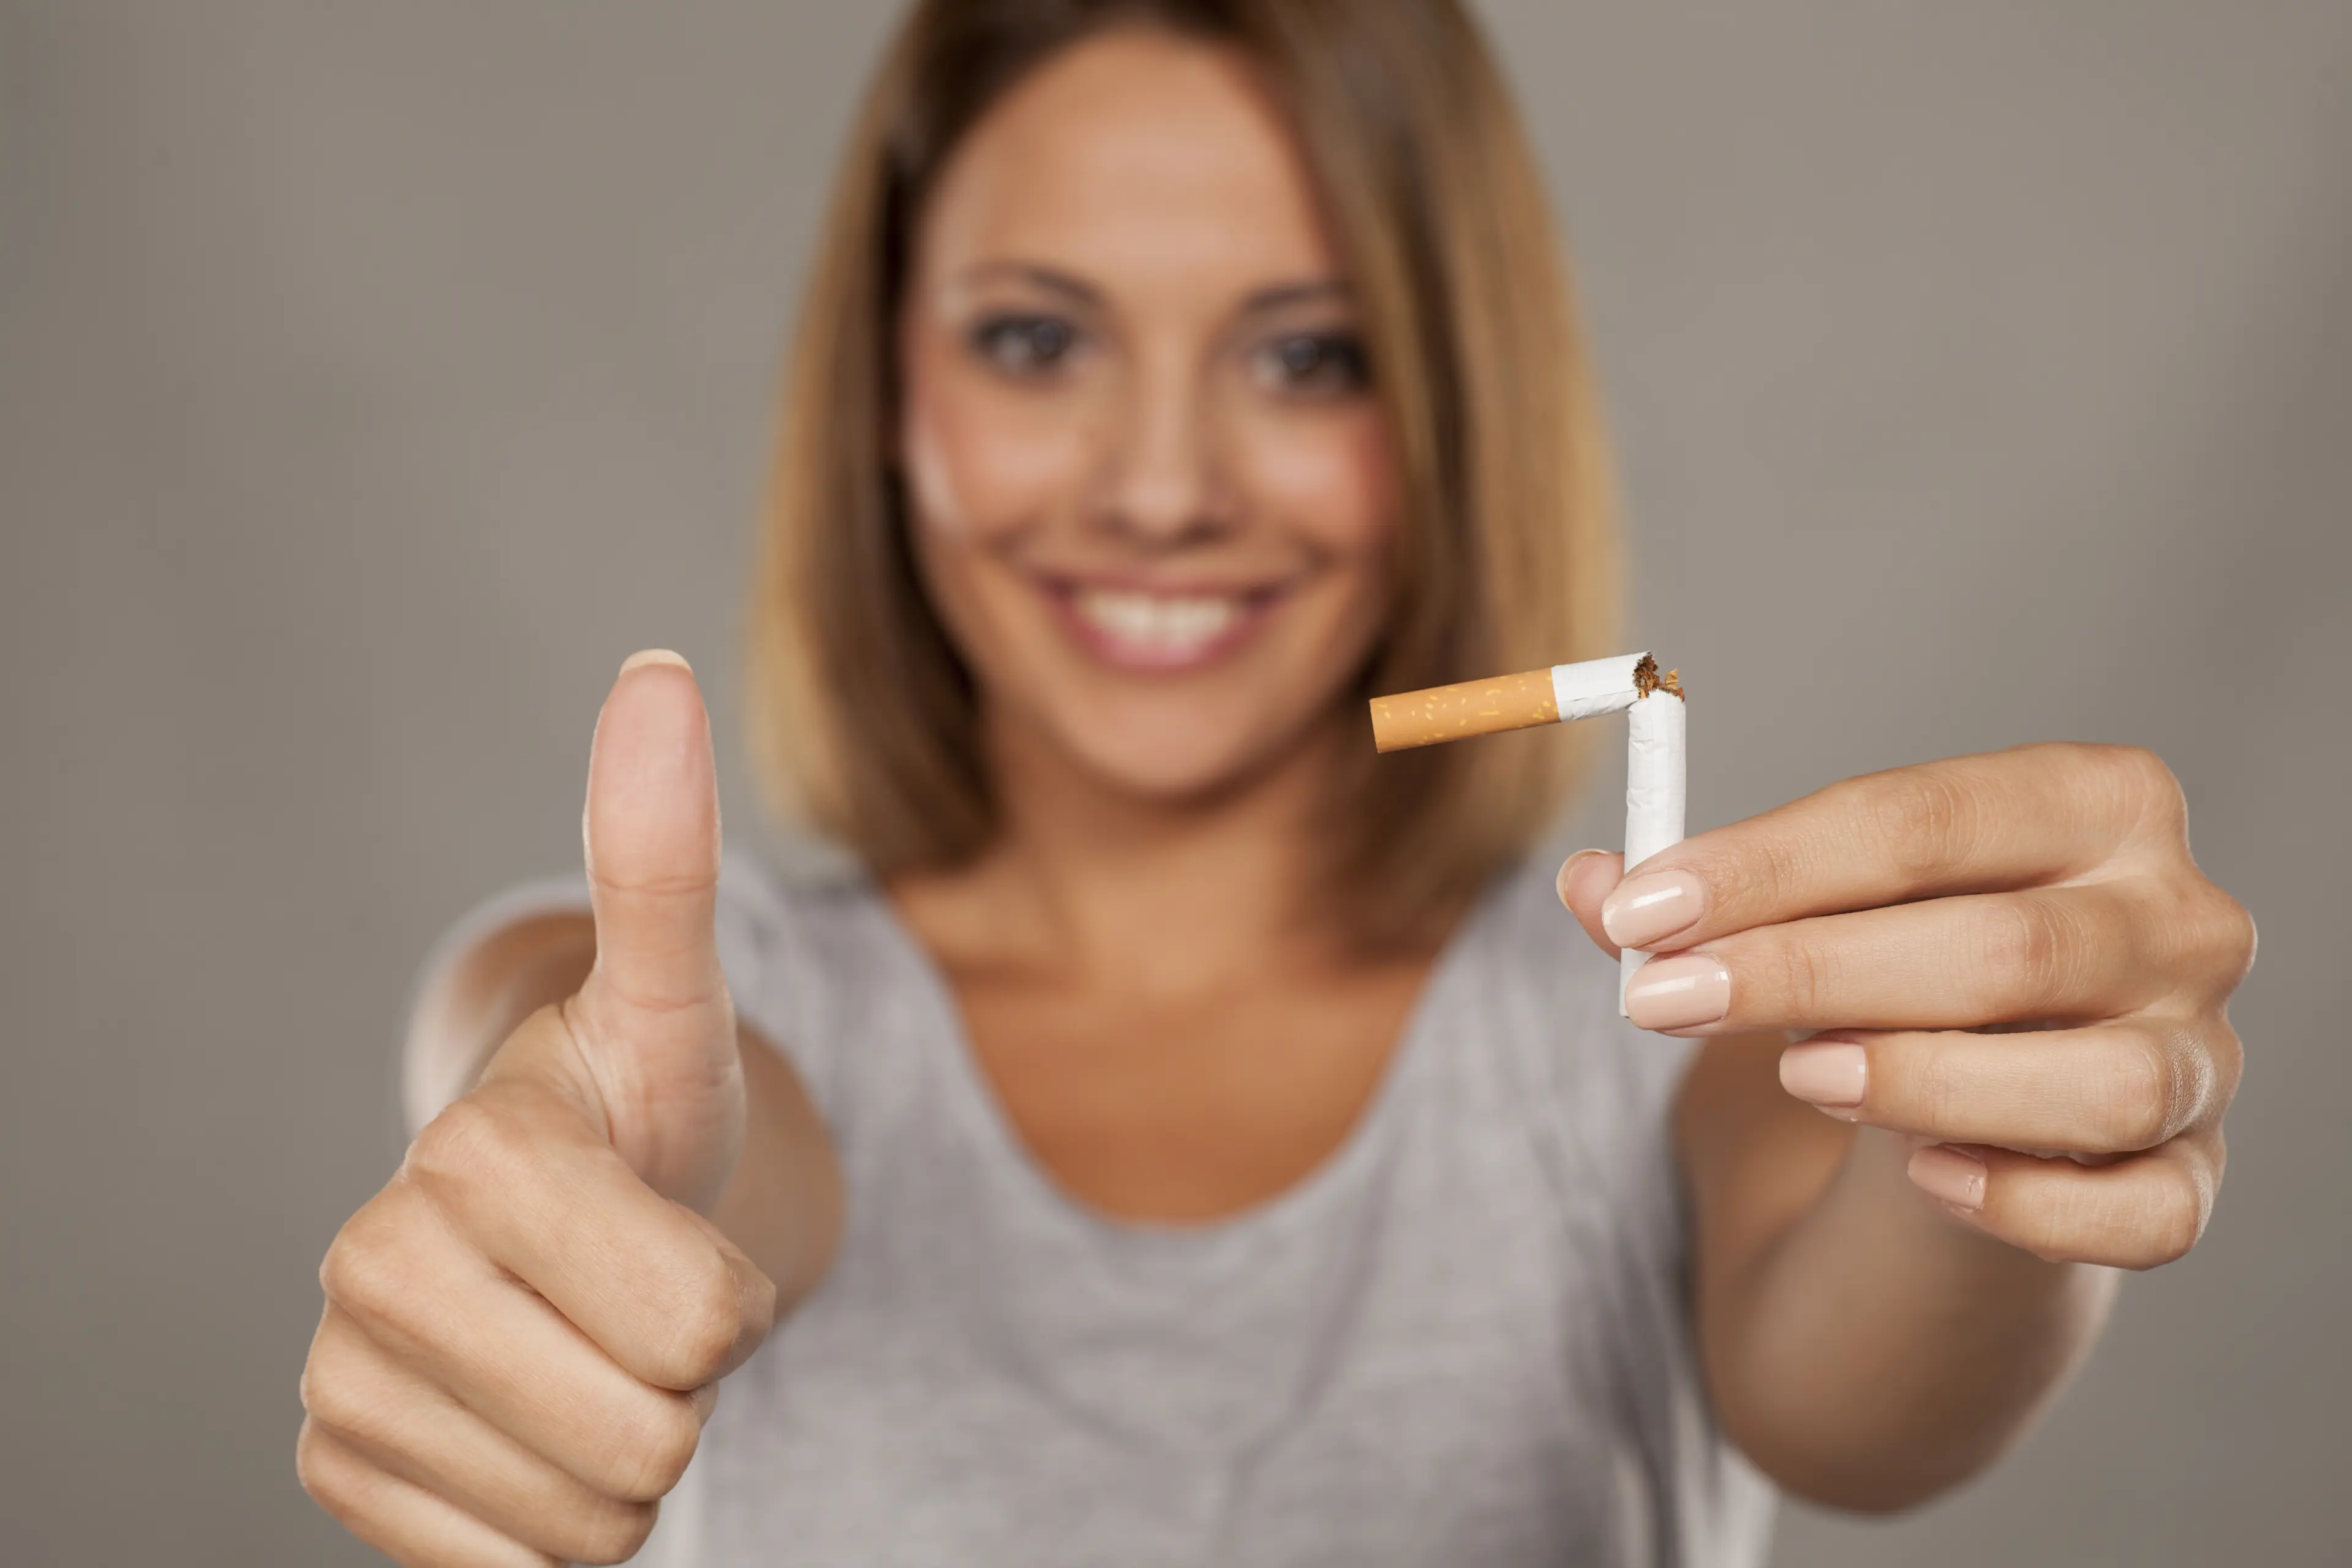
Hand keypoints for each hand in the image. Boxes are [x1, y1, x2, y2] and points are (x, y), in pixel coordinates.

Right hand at [298, 652, 775, 1565]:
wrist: (550, 1214)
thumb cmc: (632, 1112)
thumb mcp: (676, 1002)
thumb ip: (666, 864)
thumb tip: (653, 673)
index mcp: (473, 1161)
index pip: (701, 1331)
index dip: (729, 1301)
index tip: (678, 1243)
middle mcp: (373, 1274)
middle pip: (652, 1440)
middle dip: (683, 1387)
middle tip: (639, 1307)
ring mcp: (341, 1386)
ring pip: (597, 1524)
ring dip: (629, 1459)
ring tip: (592, 1351)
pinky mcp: (341, 1474)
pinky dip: (558, 1519)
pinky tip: (533, 1414)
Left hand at [1559, 744, 2254, 1270]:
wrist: (1981, 1102)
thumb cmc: (1889, 972)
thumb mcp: (1803, 913)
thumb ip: (1693, 900)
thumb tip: (1586, 884)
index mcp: (2097, 802)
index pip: (1922, 820)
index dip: (1767, 867)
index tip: (1638, 911)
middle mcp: (2180, 919)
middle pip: (2004, 947)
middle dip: (1810, 973)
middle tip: (1664, 999)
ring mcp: (2202, 1055)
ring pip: (2096, 1082)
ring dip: (1929, 1081)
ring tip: (1803, 1077)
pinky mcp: (2195, 1176)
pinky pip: (2144, 1208)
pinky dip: (2037, 1204)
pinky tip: (1930, 1181)